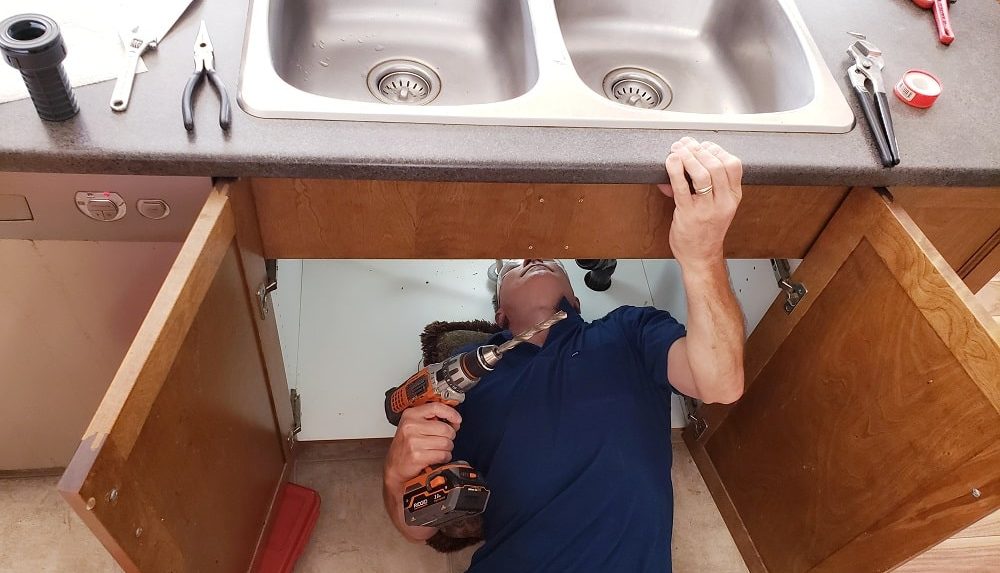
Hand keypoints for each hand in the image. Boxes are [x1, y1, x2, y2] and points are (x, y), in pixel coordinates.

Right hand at [384, 402, 460, 486]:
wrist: (394, 466)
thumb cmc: (405, 446)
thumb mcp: (412, 426)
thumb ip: (430, 419)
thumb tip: (454, 420)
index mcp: (410, 415)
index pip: (436, 407)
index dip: (451, 413)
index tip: (457, 419)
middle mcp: (411, 426)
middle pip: (445, 428)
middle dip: (449, 436)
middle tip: (443, 439)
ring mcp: (414, 441)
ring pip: (446, 443)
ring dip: (447, 448)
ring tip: (438, 449)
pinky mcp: (418, 456)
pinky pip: (443, 455)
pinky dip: (444, 457)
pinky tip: (437, 457)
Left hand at [657, 137, 742, 269]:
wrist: (701, 257)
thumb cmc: (706, 231)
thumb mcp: (715, 206)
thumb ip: (703, 185)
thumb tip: (681, 164)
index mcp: (733, 197)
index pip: (733, 165)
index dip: (717, 150)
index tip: (703, 145)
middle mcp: (724, 202)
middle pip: (717, 165)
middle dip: (699, 150)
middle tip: (686, 144)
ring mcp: (707, 209)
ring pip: (702, 173)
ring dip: (688, 157)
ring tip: (678, 150)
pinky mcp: (689, 214)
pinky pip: (681, 187)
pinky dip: (675, 170)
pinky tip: (670, 161)